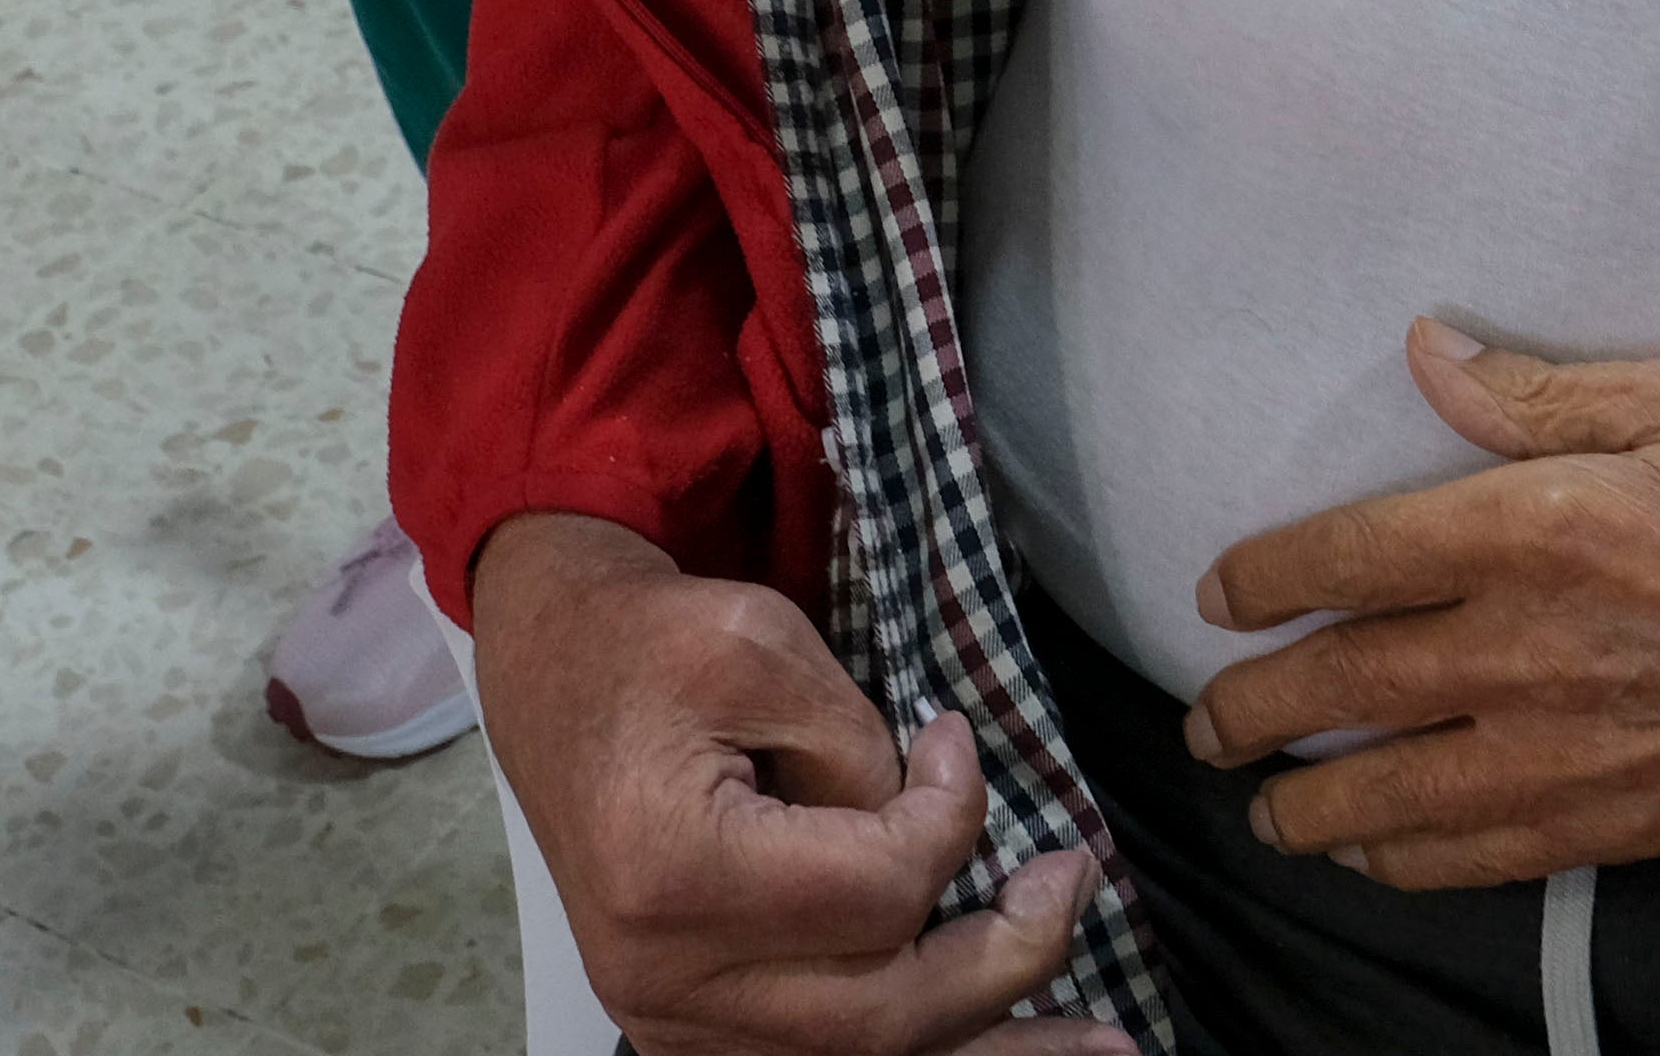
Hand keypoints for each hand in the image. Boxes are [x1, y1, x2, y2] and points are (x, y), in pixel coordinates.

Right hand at [473, 513, 1133, 1055]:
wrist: (554, 673)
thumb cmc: (656, 645)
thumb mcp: (766, 645)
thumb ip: (861, 749)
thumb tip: (938, 826)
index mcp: (677, 872)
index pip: (876, 892)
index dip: (949, 817)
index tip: (953, 740)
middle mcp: (664, 977)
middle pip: (879, 1014)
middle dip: (1006, 959)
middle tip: (1075, 887)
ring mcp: (669, 1020)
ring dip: (990, 1050)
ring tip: (1105, 1047)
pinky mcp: (686, 1030)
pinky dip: (915, 1053)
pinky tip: (997, 1045)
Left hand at [1179, 322, 1659, 890]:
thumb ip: (1547, 395)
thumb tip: (1430, 356)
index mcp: (1544, 526)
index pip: (1354, 558)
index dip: (1264, 579)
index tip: (1216, 592)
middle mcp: (1537, 647)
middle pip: (1351, 686)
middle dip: (1255, 709)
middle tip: (1205, 721)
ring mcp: (1579, 747)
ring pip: (1400, 794)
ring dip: (1314, 804)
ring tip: (1264, 803)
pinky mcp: (1629, 816)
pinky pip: (1488, 854)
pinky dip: (1414, 862)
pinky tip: (1379, 856)